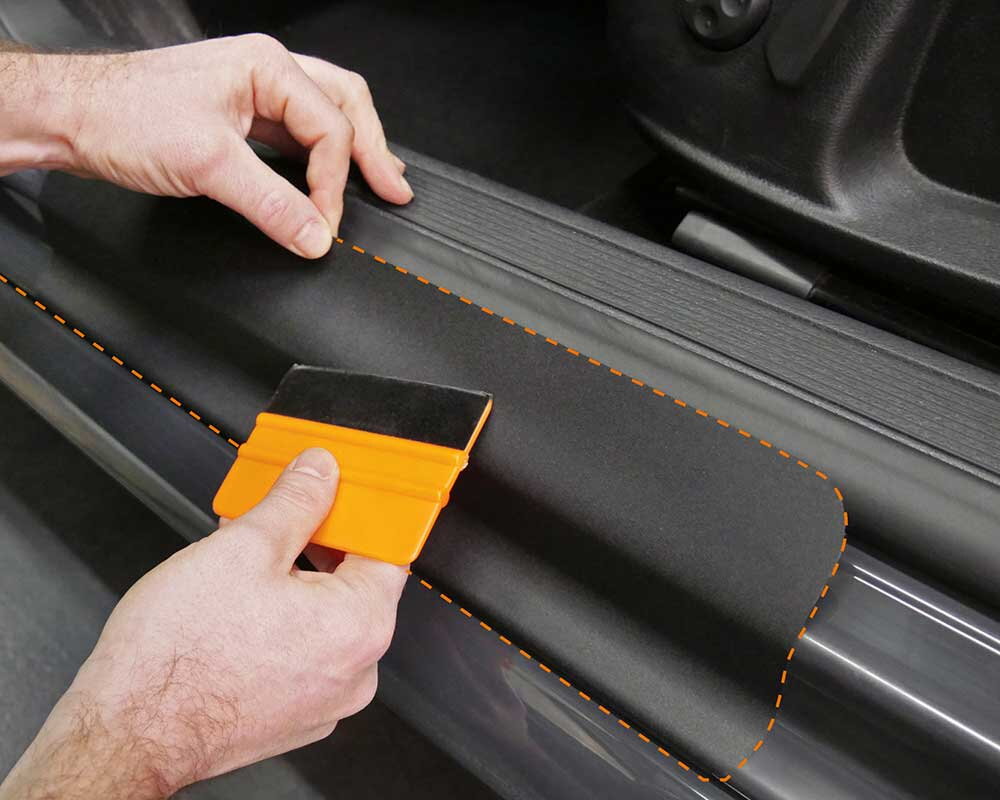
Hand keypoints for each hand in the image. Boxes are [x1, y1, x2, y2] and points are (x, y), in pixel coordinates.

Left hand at [0, 35, 411, 257]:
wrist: (72, 117)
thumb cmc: (125, 116)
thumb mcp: (208, 163)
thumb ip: (271, 203)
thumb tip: (317, 236)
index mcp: (268, 67)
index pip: (330, 129)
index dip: (335, 183)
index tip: (327, 225)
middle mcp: (266, 73)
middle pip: (345, 107)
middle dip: (372, 150)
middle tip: (395, 189)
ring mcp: (253, 93)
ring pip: (324, 117)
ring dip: (352, 151)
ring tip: (380, 179)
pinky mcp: (238, 117)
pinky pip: (295, 135)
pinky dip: (318, 159)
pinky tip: (327, 178)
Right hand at [0, 448, 407, 798]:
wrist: (128, 735)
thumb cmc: (179, 659)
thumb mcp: (242, 549)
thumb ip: (294, 501)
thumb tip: (320, 471)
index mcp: (360, 623)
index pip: (388, 547)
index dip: (363, 510)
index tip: (340, 490)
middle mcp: (357, 669)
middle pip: (357, 581)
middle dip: (319, 541)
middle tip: (282, 514)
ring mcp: (327, 698)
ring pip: (327, 617)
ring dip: (297, 579)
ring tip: (248, 558)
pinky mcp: (297, 715)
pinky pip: (306, 652)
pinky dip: (286, 622)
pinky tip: (244, 603)